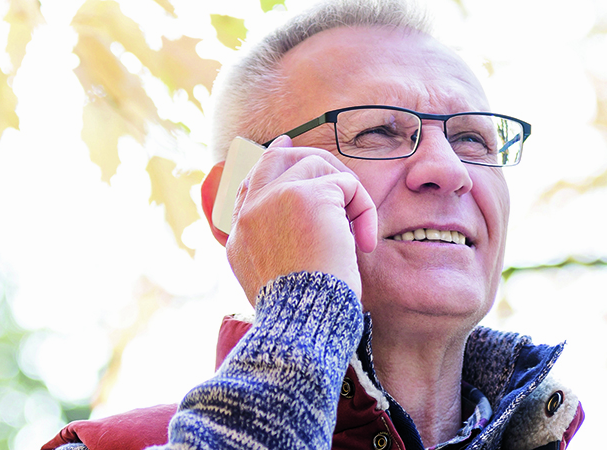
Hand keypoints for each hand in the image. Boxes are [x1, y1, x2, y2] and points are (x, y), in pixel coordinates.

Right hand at [225, 135, 376, 303]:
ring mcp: (275, 198)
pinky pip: (346, 184)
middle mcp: (251, 212)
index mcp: (241, 234)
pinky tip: (365, 242)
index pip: (249, 182)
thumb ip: (277, 245)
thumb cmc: (302, 312)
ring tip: (358, 232)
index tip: (285, 144)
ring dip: (347, 195)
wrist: (302, 324)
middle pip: (276, 158)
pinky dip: (364, 210)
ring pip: (318, 167)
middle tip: (342, 181)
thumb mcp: (277, 280)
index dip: (269, 160)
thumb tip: (304, 222)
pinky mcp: (307, 195)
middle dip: (311, 161)